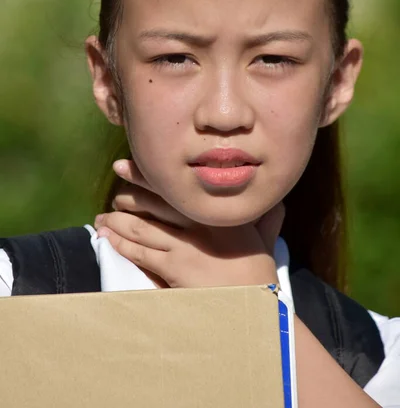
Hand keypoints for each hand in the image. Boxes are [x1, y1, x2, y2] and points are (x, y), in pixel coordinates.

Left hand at [94, 159, 278, 288]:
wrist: (255, 304)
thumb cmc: (260, 270)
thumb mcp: (264, 236)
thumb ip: (266, 217)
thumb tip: (277, 203)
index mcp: (215, 209)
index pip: (175, 186)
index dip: (147, 175)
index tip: (126, 165)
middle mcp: (197, 221)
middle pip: (153, 203)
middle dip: (128, 194)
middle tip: (113, 191)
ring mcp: (184, 245)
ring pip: (141, 227)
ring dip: (117, 221)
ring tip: (103, 217)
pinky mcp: (174, 268)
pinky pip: (141, 253)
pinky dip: (121, 244)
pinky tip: (108, 238)